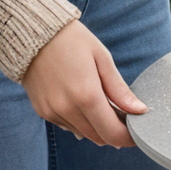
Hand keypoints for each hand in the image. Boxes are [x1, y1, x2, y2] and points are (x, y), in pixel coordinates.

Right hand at [22, 21, 142, 148]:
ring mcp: (52, 111)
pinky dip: (81, 121)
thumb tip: (140, 110)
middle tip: (124, 116)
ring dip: (98, 127)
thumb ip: (119, 89)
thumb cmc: (71, 40)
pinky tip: (83, 103)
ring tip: (104, 106)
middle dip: (115, 132)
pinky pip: (68, 126)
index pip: (113, 133)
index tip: (137, 131)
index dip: (129, 137)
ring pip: (84, 134)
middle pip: (100, 138)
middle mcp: (67, 108)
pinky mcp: (42, 111)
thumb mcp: (101, 58)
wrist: (30, 31)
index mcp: (86, 95)